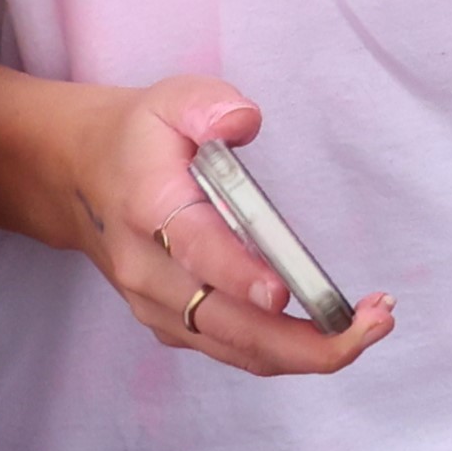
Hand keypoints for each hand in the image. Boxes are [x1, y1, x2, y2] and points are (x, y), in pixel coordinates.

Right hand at [46, 78, 395, 379]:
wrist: (79, 175)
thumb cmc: (141, 137)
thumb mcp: (172, 99)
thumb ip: (209, 105)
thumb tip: (242, 123)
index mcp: (150, 208)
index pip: (195, 248)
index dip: (237, 274)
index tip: (281, 293)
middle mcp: (147, 269)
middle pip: (220, 320)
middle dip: (299, 336)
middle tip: (372, 322)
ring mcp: (155, 303)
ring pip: (231, 346)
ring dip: (303, 351)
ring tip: (370, 327)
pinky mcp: (170, 321)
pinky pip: (229, 349)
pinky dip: (282, 352)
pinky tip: (334, 334)